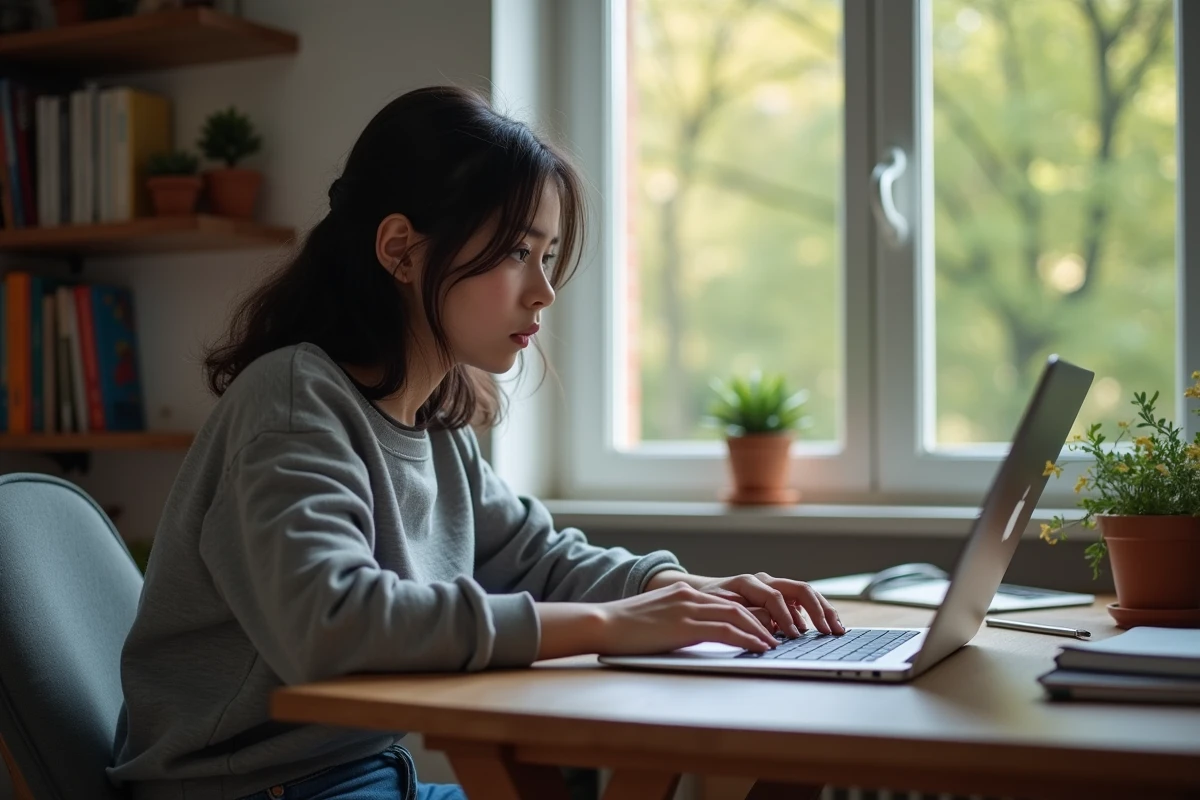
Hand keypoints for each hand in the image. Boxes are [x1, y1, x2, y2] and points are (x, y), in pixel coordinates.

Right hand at [590, 581, 778, 655]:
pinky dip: (747, 638)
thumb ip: (677, 619)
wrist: (603, 623)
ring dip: (760, 630)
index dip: (748, 613)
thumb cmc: (624, 627)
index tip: (763, 626)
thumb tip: (695, 634)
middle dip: (761, 620)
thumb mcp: (656, 617)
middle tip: (777, 635)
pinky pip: (726, 630)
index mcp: (682, 592)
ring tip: (773, 644)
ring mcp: (688, 608)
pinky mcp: (686, 624)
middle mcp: (689, 595)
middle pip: (738, 605)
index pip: (725, 600)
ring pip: (737, 615)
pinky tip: (758, 647)